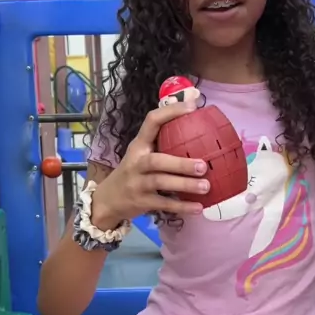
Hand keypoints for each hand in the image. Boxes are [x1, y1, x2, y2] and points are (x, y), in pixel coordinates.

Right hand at [91, 100, 208, 226]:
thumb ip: (162, 142)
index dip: (171, 112)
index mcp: (139, 145)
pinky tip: (198, 207)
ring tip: (206, 186)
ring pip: (160, 182)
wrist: (108, 200)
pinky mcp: (141, 202)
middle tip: (204, 165)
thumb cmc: (134, 172)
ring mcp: (137, 183)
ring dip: (184, 185)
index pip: (151, 121)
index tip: (193, 106)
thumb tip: (196, 126)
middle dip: (180, 163)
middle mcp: (136, 162)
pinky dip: (181, 207)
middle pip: (157, 161)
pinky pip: (163, 204)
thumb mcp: (141, 154)